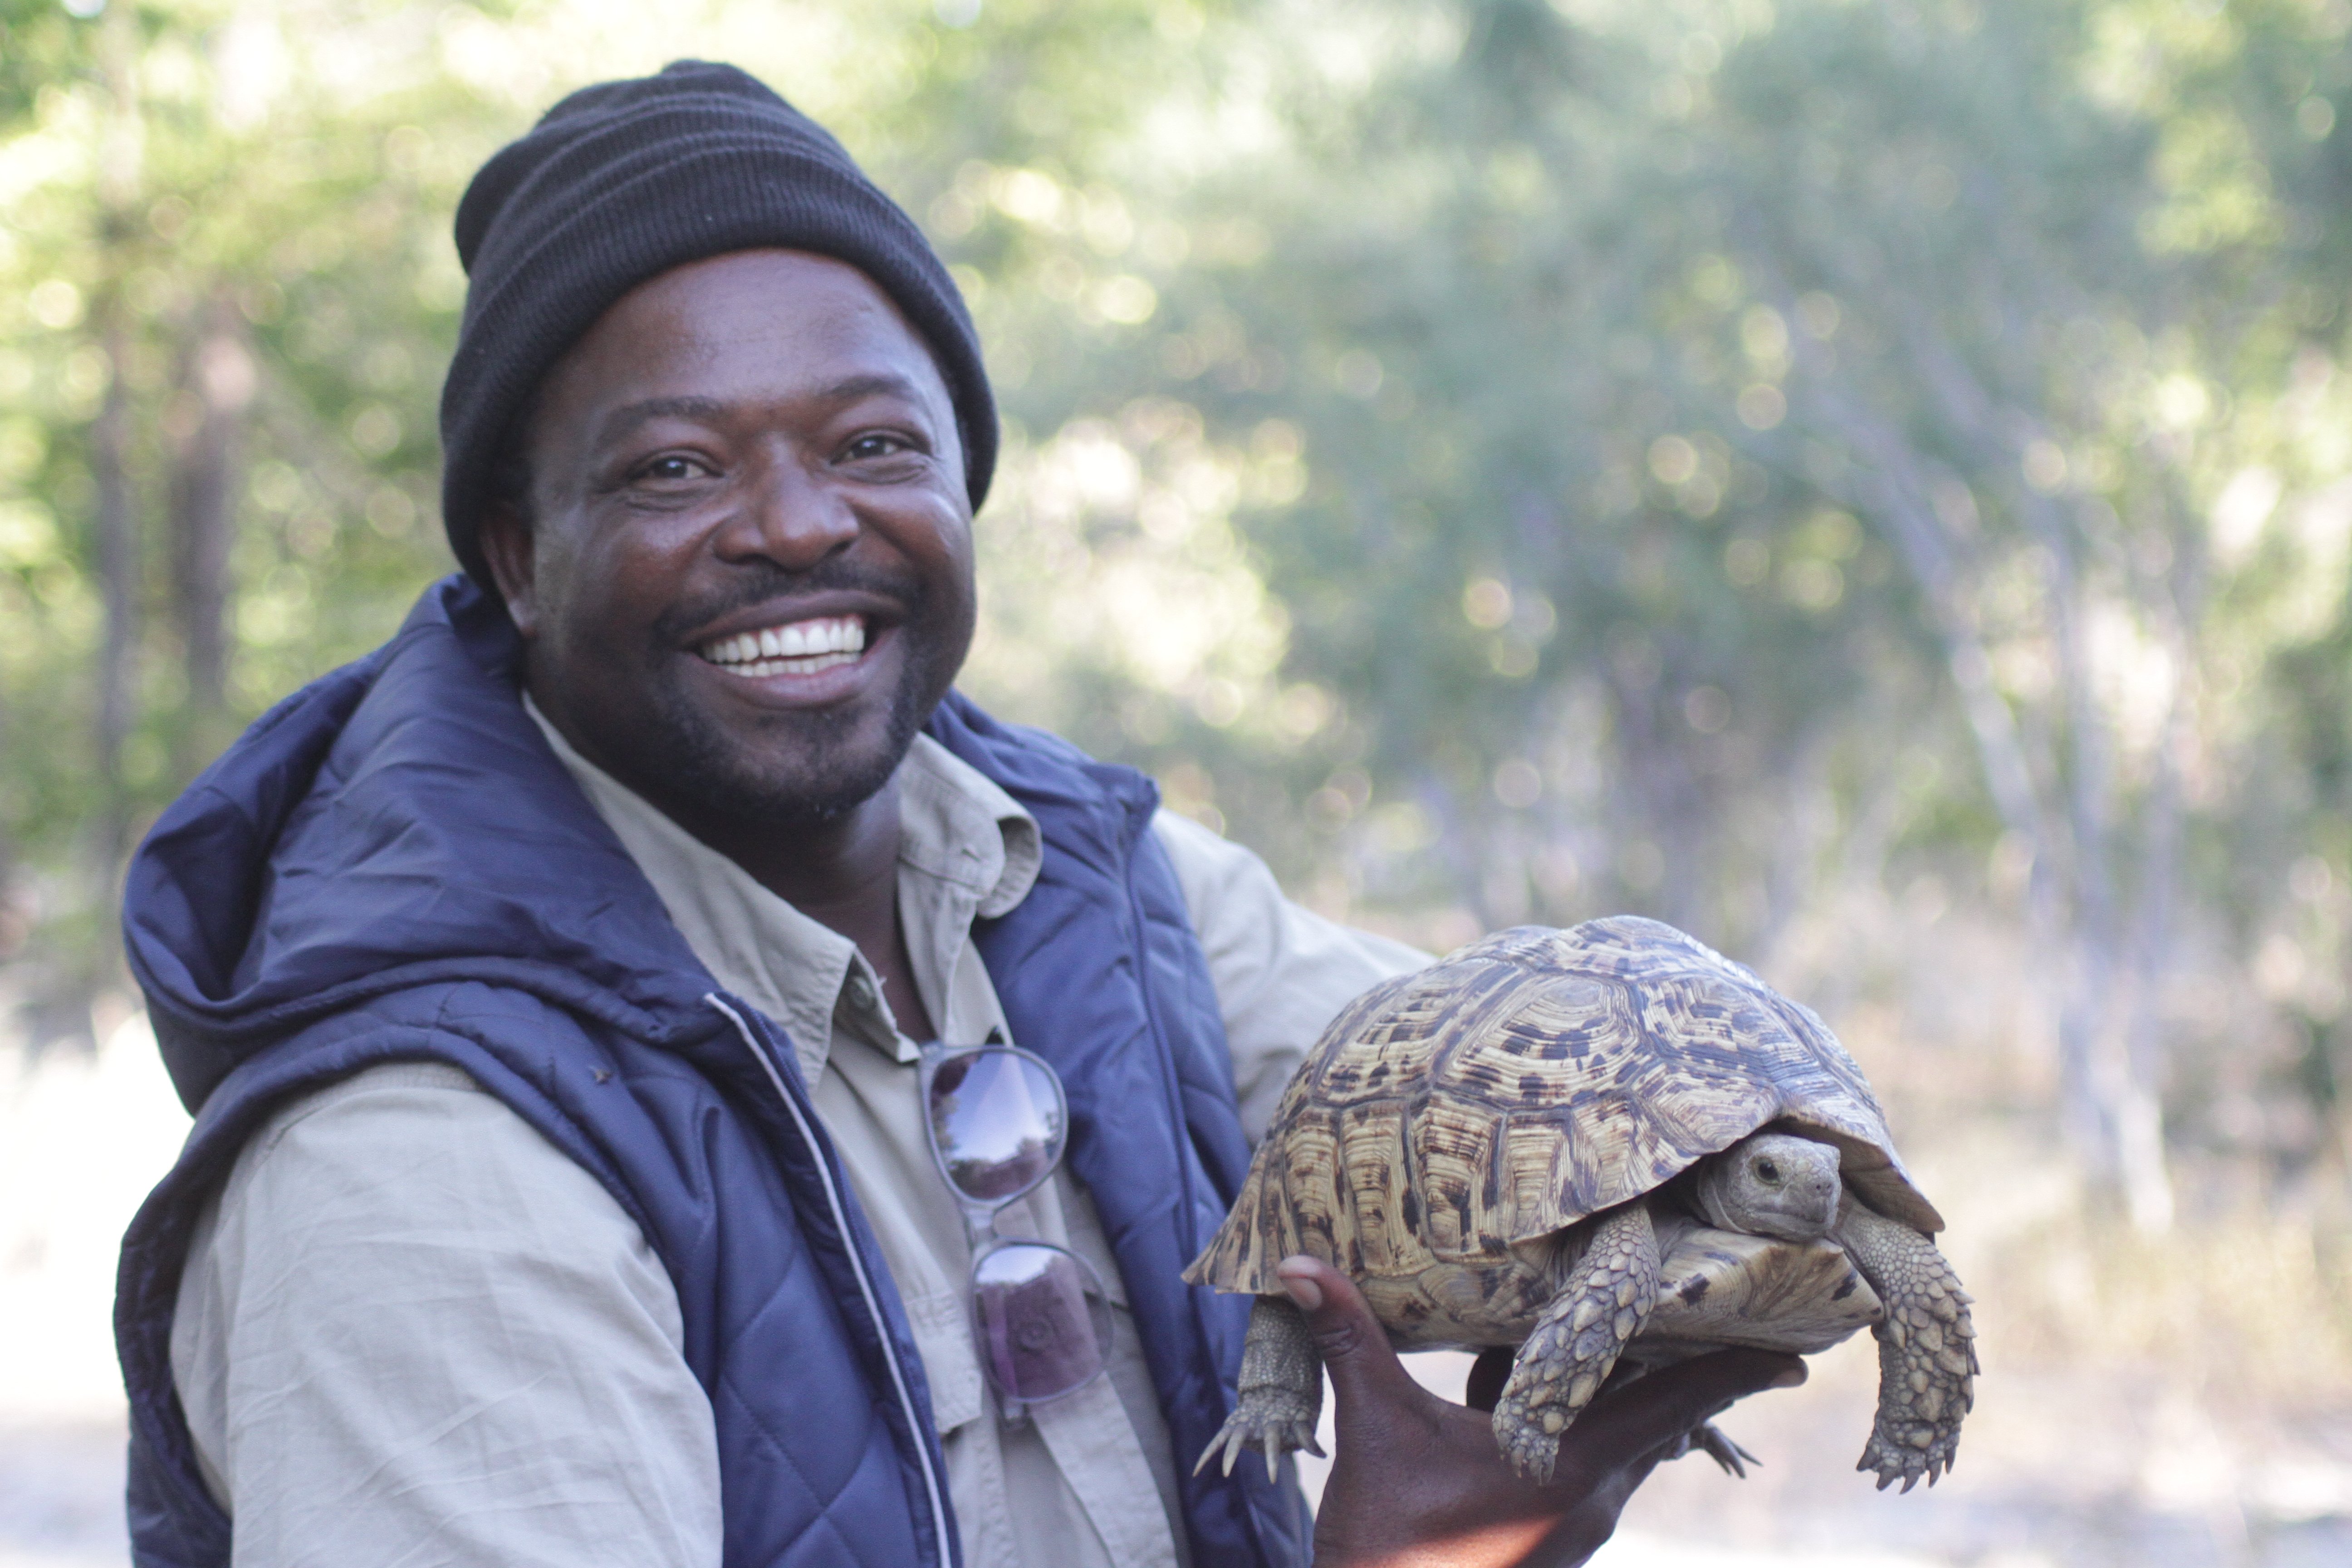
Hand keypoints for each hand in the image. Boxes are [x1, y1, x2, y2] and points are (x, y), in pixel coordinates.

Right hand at [1278, 1255, 1803, 1567]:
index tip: (1798, 1344)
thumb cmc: (1388, 1547)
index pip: (1676, 1400)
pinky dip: (1568, 1422)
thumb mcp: (1372, 1432)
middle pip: (1656, 1412)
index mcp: (1572, 1464)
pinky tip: (1513, 1390)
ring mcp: (1573, 1523)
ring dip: (1612, 1387)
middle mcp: (1592, 1495)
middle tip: (1709, 1305)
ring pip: (1617, 1438)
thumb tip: (1299, 1263)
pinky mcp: (1548, 1538)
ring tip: (1613, 1329)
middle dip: (1677, 1359)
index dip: (1736, 1369)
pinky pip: (1581, 1464)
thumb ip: (1350, 1340)